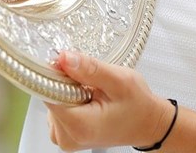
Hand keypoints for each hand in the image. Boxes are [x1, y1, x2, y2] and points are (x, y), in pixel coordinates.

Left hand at [45, 51, 175, 151]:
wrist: (147, 123)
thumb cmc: (138, 105)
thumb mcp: (119, 80)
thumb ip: (89, 68)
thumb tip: (63, 58)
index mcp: (79, 126)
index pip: (48, 94)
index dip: (58, 75)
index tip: (72, 66)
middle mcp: (68, 137)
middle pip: (50, 97)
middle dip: (67, 83)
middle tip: (91, 83)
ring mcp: (65, 138)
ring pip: (52, 101)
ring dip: (69, 91)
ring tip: (93, 93)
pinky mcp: (65, 134)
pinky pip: (57, 108)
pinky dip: (70, 99)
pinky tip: (88, 99)